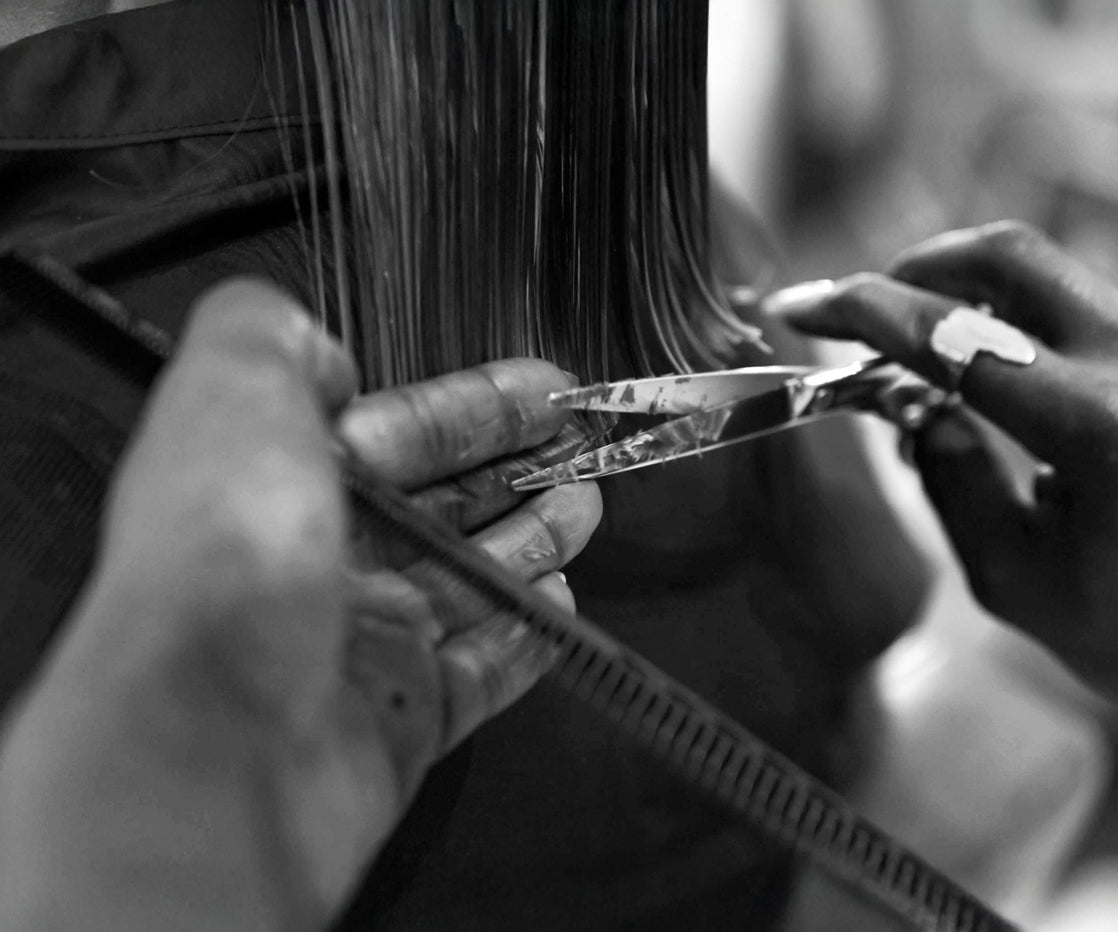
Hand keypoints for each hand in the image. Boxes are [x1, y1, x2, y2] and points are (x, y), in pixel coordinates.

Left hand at [0, 280, 599, 929]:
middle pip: (438, 506)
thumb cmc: (230, 555)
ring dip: (531, 542)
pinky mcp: (401, 723)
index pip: (395, 431)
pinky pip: (477, 672)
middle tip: (591, 448)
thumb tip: (326, 359)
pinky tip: (564, 609)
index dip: (477, 406)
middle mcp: (317, 564)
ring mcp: (361, 648)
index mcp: (278, 483)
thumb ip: (269, 339)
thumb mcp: (233, 396)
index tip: (555, 389)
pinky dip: (524, 639)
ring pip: (465, 585)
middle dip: (516, 470)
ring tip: (591, 509)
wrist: (213, 741)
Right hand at [768, 222, 1117, 713]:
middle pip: (1012, 256)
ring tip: (961, 350)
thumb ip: (952, 481)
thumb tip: (916, 405)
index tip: (804, 306)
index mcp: (1098, 427)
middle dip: (921, 267)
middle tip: (873, 307)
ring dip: (998, 293)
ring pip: (1076, 270)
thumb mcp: (1017, 585)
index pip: (952, 337)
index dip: (861, 313)